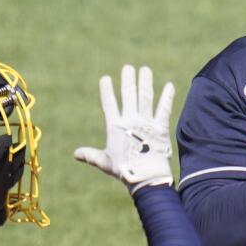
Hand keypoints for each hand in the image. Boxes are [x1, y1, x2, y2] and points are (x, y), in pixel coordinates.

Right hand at [75, 65, 175, 193]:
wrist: (146, 177)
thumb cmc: (124, 170)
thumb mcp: (104, 162)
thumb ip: (90, 155)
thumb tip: (75, 154)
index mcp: (115, 127)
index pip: (109, 104)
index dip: (106, 90)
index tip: (105, 78)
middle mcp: (130, 120)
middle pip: (129, 95)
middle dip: (128, 80)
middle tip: (128, 68)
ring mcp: (146, 122)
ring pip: (146, 97)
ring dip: (145, 82)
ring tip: (145, 70)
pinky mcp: (161, 128)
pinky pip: (164, 109)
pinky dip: (167, 97)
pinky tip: (170, 86)